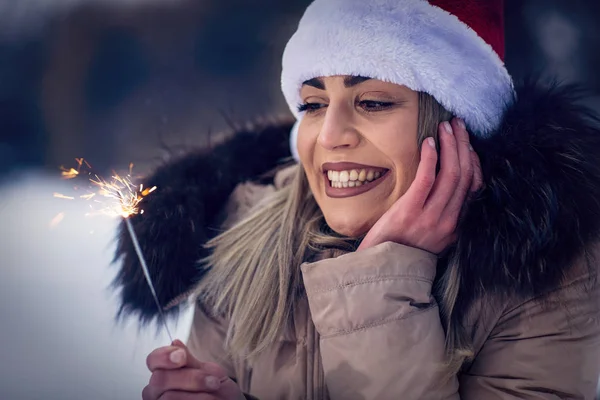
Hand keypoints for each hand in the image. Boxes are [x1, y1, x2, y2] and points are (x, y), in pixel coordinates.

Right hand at [143, 339, 244, 399]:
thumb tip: (175, 343)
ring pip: (168, 397)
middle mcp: (156, 390)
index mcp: (164, 372)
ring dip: (197, 392)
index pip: (153, 360)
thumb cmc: (216, 387)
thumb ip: (191, 361)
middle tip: (213, 381)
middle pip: (159, 379)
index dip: (164, 356)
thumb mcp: (208, 371)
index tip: (182, 356)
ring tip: (214, 391)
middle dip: (189, 378)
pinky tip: (209, 399)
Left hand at [358, 118, 482, 253]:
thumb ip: (442, 215)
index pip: (473, 186)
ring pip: (450, 174)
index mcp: (456, 226)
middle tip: (458, 124)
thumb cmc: (401, 248)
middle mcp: (448, 222)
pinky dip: (431, 158)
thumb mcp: (430, 236)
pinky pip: (426, 179)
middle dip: (463, 145)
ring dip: (450, 146)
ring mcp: (430, 218)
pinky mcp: (410, 212)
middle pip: (464, 175)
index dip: (472, 160)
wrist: (379, 269)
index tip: (467, 142)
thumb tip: (447, 188)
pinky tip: (429, 142)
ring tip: (446, 127)